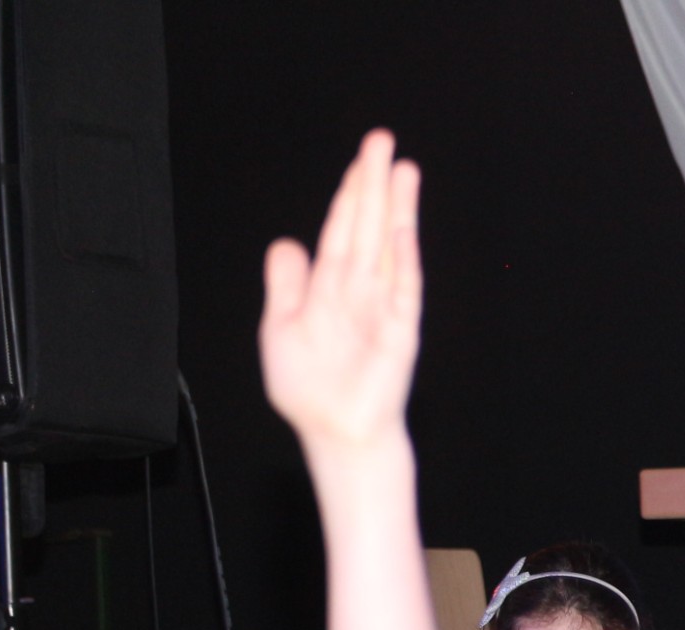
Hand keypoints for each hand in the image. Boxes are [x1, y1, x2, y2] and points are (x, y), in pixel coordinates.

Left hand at [259, 130, 421, 452]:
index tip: (364, 156)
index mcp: (332, 287)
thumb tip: (288, 242)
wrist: (335, 435)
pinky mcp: (398, 336)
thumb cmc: (312, 390)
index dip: (351, 190)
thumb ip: (285, 284)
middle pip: (368, 226)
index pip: (343, 227)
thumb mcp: (280, 327)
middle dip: (374, 183)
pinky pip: (403, 293)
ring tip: (404, 170)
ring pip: (389, 248)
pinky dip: (403, 262)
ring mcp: (383, 310)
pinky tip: (401, 231)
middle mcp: (361, 291)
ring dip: (396, 209)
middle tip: (383, 140)